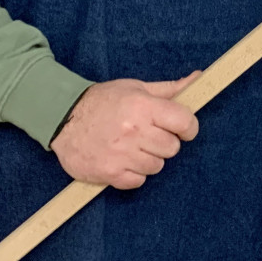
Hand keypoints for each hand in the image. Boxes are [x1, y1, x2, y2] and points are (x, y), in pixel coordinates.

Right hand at [51, 72, 200, 188]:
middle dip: (164, 141)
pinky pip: (138, 181)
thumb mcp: (137, 88)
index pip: (185, 122)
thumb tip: (199, 79)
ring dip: (149, 158)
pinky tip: (123, 160)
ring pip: (157, 166)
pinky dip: (134, 174)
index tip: (182, 128)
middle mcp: (134, 131)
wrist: (62, 117)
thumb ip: (170, 89)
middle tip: (148, 135)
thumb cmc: (104, 100)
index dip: (188, 127)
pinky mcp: (109, 174)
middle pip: (172, 147)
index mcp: (143, 106)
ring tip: (133, 146)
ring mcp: (121, 154)